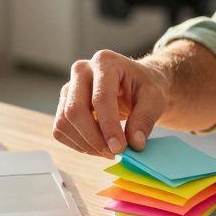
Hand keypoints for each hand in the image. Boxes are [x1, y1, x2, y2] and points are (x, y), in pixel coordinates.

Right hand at [52, 49, 169, 158]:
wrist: (136, 83)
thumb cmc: (145, 87)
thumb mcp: (155, 99)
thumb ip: (145, 119)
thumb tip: (134, 143)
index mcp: (106, 62)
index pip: (100, 98)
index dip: (109, 127)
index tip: (120, 148)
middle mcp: (82, 70)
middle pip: (75, 110)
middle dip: (94, 138)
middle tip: (114, 153)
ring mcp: (69, 87)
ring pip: (64, 122)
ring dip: (86, 144)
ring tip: (109, 150)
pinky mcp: (63, 104)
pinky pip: (60, 130)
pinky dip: (78, 144)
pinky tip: (97, 146)